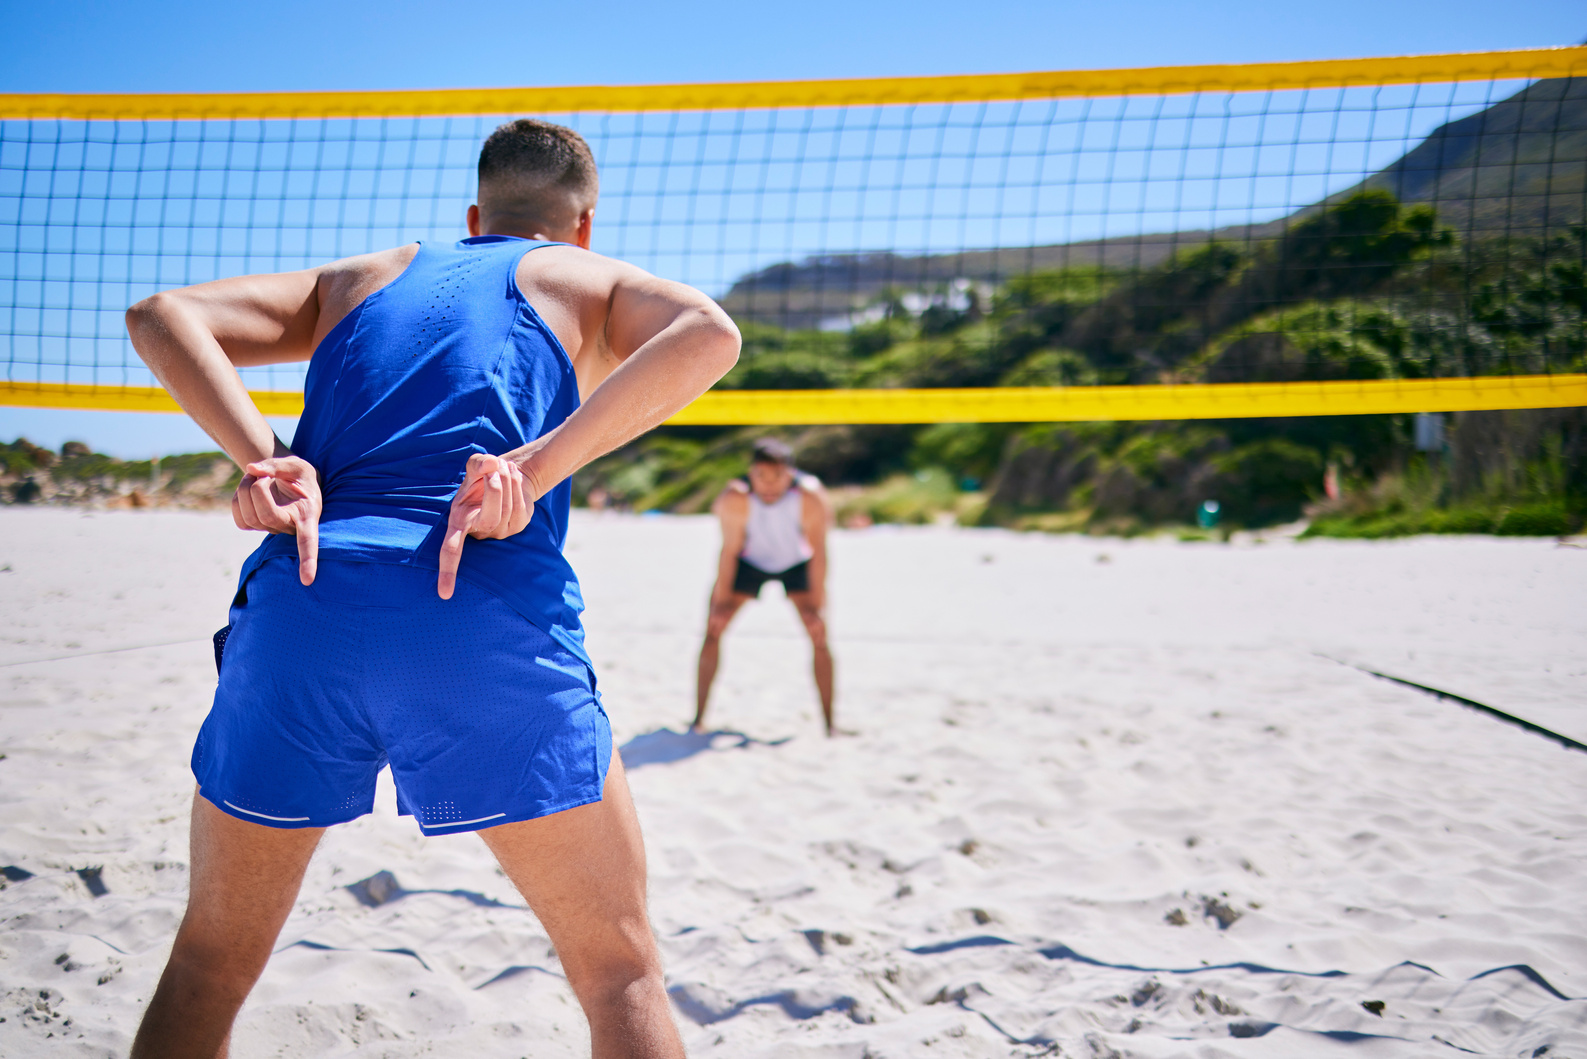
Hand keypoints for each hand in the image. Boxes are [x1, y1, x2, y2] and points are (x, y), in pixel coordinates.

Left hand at [232, 456, 321, 585]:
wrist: (289, 481)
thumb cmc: (298, 476)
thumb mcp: (297, 464)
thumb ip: (277, 464)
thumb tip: (252, 469)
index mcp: (307, 515)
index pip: (307, 540)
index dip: (308, 559)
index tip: (307, 580)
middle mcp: (289, 527)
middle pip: (265, 515)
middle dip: (256, 489)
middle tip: (263, 473)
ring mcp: (270, 529)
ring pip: (248, 516)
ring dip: (245, 488)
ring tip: (258, 477)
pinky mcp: (253, 526)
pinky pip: (238, 517)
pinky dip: (238, 498)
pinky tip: (249, 490)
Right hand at [438, 454, 533, 598]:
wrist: (503, 476)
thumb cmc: (481, 477)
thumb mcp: (474, 467)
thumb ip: (478, 462)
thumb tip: (490, 464)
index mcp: (459, 522)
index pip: (451, 550)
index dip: (448, 570)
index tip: (444, 593)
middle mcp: (479, 531)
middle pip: (491, 515)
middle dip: (495, 488)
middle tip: (494, 468)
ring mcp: (501, 531)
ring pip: (508, 507)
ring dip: (507, 480)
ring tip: (503, 465)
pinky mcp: (519, 525)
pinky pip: (521, 505)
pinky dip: (517, 484)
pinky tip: (512, 474)